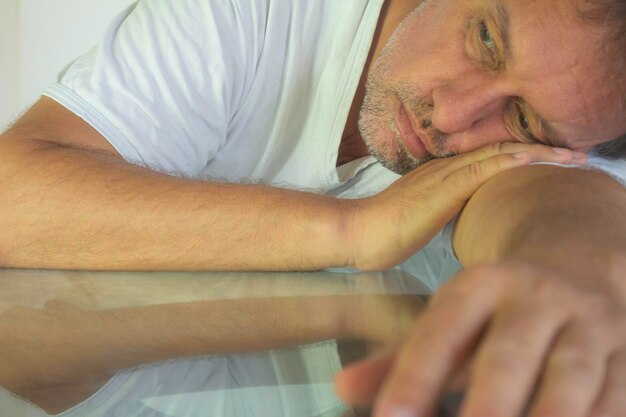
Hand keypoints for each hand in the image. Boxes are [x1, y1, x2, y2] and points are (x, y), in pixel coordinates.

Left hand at [335, 262, 625, 416]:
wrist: (578, 263)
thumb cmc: (499, 308)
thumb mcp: (451, 318)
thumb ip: (402, 357)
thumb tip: (343, 388)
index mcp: (484, 283)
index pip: (444, 328)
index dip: (415, 375)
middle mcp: (537, 298)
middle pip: (509, 356)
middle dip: (487, 403)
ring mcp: (589, 325)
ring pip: (571, 381)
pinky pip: (615, 397)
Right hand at [346, 143, 585, 270]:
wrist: (359, 231)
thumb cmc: (385, 233)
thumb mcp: (422, 220)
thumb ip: (443, 211)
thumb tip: (462, 217)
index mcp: (443, 177)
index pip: (490, 160)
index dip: (523, 157)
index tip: (552, 161)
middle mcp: (447, 169)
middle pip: (501, 151)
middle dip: (541, 151)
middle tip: (576, 154)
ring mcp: (445, 176)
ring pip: (498, 155)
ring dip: (538, 153)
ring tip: (572, 155)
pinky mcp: (443, 188)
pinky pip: (482, 169)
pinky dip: (512, 160)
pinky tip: (536, 157)